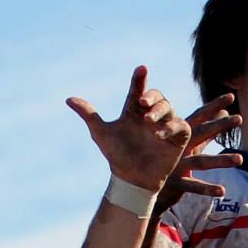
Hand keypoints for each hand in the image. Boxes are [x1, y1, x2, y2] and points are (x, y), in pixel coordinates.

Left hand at [67, 66, 190, 191]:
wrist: (130, 178)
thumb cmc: (116, 155)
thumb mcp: (100, 133)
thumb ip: (88, 114)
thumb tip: (68, 99)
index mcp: (133, 111)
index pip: (138, 89)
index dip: (140, 78)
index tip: (141, 68)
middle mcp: (150, 115)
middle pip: (156, 96)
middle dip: (151, 96)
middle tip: (142, 101)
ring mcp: (165, 125)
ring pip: (168, 107)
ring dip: (159, 111)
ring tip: (147, 120)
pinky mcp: (178, 138)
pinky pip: (179, 126)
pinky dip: (170, 127)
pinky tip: (158, 134)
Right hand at [155, 92, 243, 211]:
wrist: (138, 182)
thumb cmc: (164, 159)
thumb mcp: (185, 144)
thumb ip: (207, 133)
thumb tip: (224, 114)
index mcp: (180, 135)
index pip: (199, 117)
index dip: (214, 106)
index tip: (231, 97)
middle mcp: (178, 147)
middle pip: (201, 134)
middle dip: (220, 126)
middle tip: (239, 119)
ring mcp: (176, 165)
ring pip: (201, 162)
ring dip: (221, 161)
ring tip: (241, 159)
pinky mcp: (174, 182)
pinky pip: (193, 186)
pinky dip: (207, 189)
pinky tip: (223, 191)